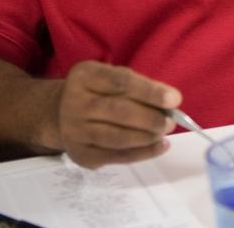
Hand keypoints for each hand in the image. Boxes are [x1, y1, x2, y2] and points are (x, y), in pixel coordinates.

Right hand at [54, 61, 180, 167]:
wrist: (58, 113)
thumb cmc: (97, 91)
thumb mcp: (111, 76)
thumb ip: (138, 86)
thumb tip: (169, 103)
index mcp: (85, 76)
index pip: (121, 83)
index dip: (150, 92)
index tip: (175, 99)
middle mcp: (74, 103)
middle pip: (119, 112)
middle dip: (151, 118)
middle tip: (171, 121)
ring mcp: (75, 132)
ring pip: (117, 137)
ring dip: (147, 137)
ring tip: (164, 132)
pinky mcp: (81, 155)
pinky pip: (116, 156)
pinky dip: (143, 153)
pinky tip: (159, 146)